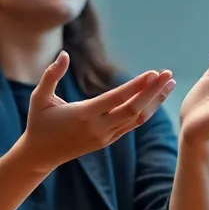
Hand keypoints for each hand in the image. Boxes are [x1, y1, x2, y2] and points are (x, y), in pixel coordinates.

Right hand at [13, 51, 174, 172]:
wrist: (40, 155)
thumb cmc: (39, 122)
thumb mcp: (39, 98)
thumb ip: (51, 75)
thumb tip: (63, 54)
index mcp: (84, 115)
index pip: (117, 99)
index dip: (137, 86)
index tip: (153, 73)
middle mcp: (98, 128)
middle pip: (134, 110)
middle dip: (154, 92)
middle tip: (169, 74)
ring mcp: (105, 137)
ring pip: (137, 119)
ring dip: (155, 101)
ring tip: (169, 84)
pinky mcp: (107, 141)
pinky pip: (131, 125)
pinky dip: (146, 111)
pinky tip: (155, 98)